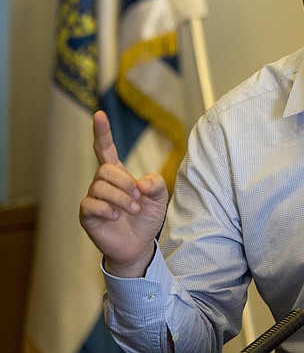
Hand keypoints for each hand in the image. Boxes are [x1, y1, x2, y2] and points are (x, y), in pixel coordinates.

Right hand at [79, 110, 169, 276]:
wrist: (139, 245)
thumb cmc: (146, 218)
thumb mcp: (159, 198)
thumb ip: (156, 184)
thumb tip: (140, 183)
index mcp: (118, 174)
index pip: (105, 148)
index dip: (101, 132)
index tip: (99, 114)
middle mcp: (102, 183)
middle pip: (106, 169)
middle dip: (125, 182)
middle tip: (138, 198)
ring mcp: (93, 198)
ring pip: (100, 187)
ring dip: (121, 199)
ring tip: (133, 210)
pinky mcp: (87, 214)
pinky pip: (91, 204)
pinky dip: (109, 210)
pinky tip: (116, 217)